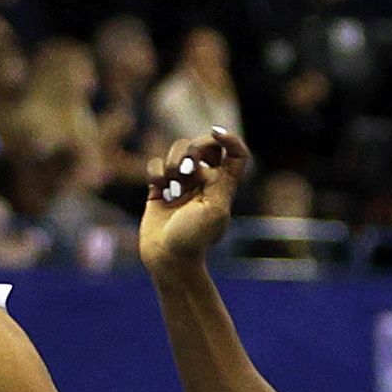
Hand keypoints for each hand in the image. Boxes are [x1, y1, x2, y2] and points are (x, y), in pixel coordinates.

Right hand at [137, 129, 246, 271]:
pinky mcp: (159, 187)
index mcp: (224, 185)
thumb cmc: (194, 239)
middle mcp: (204, 181)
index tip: (216, 132)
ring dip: (173, 163)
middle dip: (193, 150)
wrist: (168, 258)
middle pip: (203, 145)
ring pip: (178, 151)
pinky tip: (159, 190)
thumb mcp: (215, 210)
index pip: (236, 153)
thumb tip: (203, 163)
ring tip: (172, 189)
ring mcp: (181, 182)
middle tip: (188, 171)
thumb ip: (217, 180)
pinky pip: (156, 164)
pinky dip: (156, 172)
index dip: (230, 138)